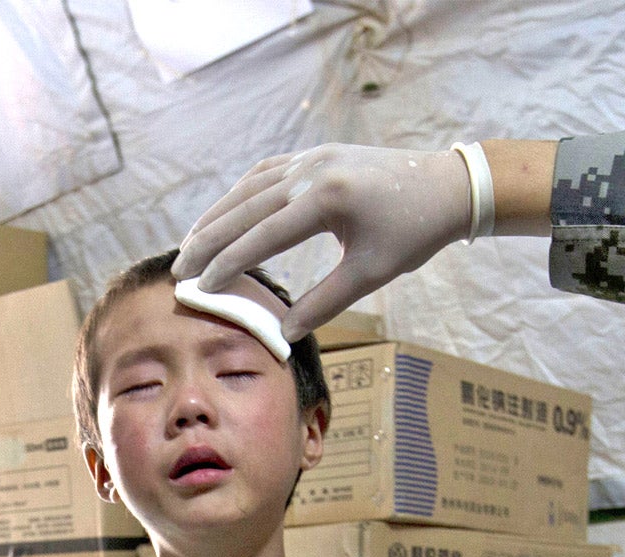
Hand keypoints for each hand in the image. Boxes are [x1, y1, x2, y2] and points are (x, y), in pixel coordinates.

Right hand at [173, 144, 472, 340]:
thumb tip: (285, 333)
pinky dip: (240, 195)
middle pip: (246, 208)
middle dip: (209, 240)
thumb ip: (325, 302)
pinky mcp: (316, 155)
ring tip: (191, 244)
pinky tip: (224, 214)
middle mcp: (312, 170)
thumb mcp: (371, 274)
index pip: (263, 236)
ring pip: (250, 187)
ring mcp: (312, 157)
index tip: (201, 287)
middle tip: (179, 268)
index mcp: (327, 199)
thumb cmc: (414, 232)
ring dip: (218, 216)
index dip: (228, 264)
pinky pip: (266, 173)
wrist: (446, 185)